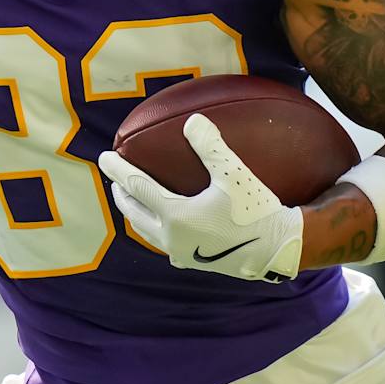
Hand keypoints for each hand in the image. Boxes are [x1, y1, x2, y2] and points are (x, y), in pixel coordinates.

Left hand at [97, 114, 303, 282]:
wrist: (280, 251)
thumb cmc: (257, 212)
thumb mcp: (235, 174)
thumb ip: (211, 147)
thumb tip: (191, 121)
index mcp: (176, 217)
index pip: (138, 187)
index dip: (118, 170)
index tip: (104, 156)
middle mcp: (172, 239)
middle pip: (135, 214)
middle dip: (122, 195)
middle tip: (115, 180)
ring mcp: (182, 254)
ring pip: (147, 232)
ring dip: (136, 214)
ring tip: (133, 201)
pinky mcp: (195, 262)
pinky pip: (165, 243)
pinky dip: (155, 228)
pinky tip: (166, 225)